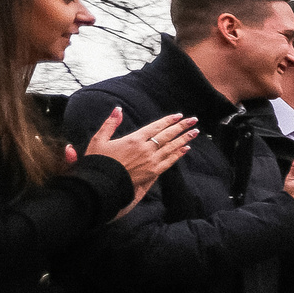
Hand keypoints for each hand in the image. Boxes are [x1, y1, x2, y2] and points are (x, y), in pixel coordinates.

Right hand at [82, 109, 197, 211]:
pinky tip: (186, 149)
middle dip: (182, 127)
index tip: (178, 116)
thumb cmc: (98, 162)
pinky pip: (169, 161)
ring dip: (184, 139)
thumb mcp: (99, 139)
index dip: (168, 121)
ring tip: (195, 132)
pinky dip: (179, 154)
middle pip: (167, 135)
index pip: (156, 127)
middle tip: (193, 120)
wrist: (101, 184)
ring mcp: (151, 161)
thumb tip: (118, 109)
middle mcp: (145, 148)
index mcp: (134, 139)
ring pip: (172, 147)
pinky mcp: (153, 172)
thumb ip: (110, 124)